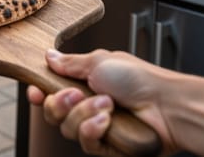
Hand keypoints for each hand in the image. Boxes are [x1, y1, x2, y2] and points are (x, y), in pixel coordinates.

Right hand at [26, 49, 178, 155]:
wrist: (167, 105)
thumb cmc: (140, 79)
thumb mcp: (99, 62)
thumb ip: (70, 63)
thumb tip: (49, 55)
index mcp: (85, 83)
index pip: (51, 91)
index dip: (39, 93)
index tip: (35, 90)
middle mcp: (88, 106)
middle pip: (53, 113)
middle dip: (59, 103)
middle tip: (76, 93)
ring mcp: (97, 127)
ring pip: (67, 129)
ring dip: (84, 113)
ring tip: (106, 104)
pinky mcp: (106, 147)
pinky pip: (85, 143)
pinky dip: (92, 129)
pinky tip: (107, 120)